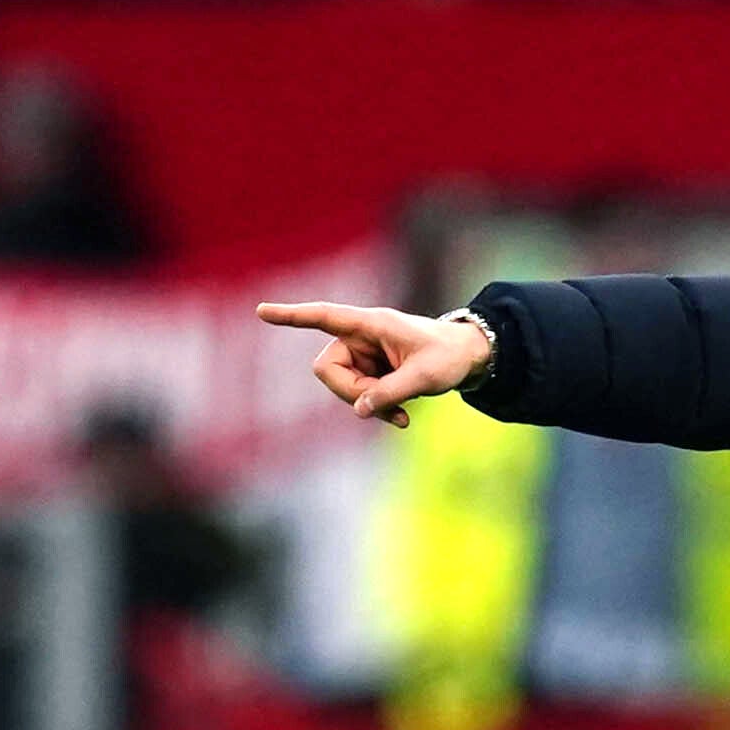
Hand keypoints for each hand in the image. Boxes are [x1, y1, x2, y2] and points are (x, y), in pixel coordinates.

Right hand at [256, 301, 491, 428]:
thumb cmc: (449, 357)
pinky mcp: (369, 371)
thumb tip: (359, 410)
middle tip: (385, 407)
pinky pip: (357, 395)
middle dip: (351, 394)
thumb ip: (392, 392)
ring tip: (401, 415)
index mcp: (370, 324)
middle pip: (327, 369)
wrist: (467, 359)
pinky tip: (400, 418)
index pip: (324, 316)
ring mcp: (362, 355)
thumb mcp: (426, 377)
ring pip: (342, 388)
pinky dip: (375, 408)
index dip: (293, 316)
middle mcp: (360, 336)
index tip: (262, 311)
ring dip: (367, 405)